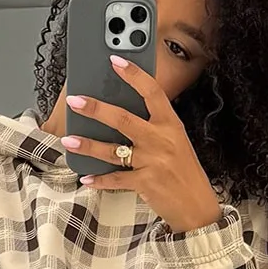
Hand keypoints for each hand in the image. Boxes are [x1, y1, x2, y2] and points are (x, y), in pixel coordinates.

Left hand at [62, 58, 223, 234]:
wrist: (198, 207)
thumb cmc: (185, 173)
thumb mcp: (176, 143)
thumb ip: (154, 127)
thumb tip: (120, 115)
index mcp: (171, 124)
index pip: (152, 92)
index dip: (133, 75)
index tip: (115, 61)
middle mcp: (162, 140)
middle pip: (123, 119)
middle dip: (96, 109)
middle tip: (75, 101)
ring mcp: (153, 161)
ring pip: (113, 150)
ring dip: (88, 145)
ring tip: (69, 140)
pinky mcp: (146, 183)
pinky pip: (116, 179)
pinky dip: (99, 180)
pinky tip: (87, 178)